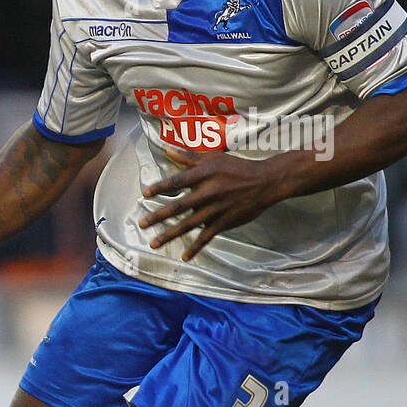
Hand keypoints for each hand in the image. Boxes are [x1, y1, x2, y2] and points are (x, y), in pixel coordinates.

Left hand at [139, 146, 289, 260]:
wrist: (265, 182)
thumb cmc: (237, 168)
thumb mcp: (214, 158)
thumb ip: (189, 156)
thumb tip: (167, 150)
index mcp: (204, 175)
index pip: (177, 182)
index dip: (160, 187)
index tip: (145, 194)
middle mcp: (208, 193)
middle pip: (179, 206)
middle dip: (158, 216)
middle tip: (141, 223)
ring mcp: (216, 209)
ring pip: (188, 224)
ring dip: (170, 234)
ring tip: (153, 243)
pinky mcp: (224, 222)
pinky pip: (206, 237)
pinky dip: (195, 247)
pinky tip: (185, 256)